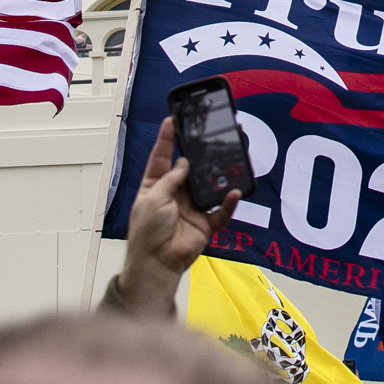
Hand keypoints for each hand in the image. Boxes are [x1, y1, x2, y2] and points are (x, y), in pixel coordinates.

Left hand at [112, 118, 219, 319]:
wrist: (157, 263)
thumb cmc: (147, 231)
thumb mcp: (154, 198)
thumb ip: (171, 179)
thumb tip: (184, 163)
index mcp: (155, 187)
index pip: (161, 158)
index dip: (167, 140)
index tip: (172, 120)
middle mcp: (174, 195)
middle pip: (188, 170)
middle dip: (198, 156)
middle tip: (210, 137)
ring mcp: (190, 209)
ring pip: (208, 188)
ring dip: (218, 176)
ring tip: (229, 160)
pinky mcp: (204, 225)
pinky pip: (221, 212)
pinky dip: (229, 203)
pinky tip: (235, 193)